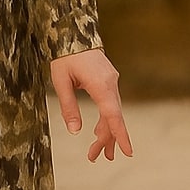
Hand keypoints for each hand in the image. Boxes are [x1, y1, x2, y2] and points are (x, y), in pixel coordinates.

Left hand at [50, 47, 132, 162]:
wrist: (74, 31)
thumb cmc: (65, 55)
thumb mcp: (61, 81)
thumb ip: (69, 107)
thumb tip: (75, 130)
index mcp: (100, 85)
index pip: (113, 115)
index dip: (120, 135)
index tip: (128, 152)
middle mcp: (110, 84)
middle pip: (112, 118)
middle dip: (105, 140)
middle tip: (93, 158)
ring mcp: (111, 81)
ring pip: (112, 112)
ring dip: (105, 131)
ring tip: (98, 152)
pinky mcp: (108, 80)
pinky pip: (110, 104)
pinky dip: (105, 119)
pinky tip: (99, 131)